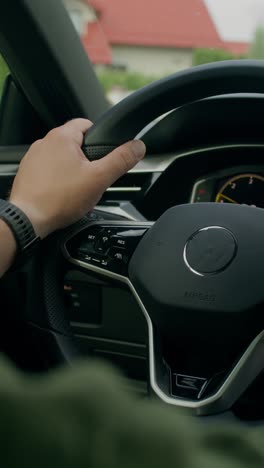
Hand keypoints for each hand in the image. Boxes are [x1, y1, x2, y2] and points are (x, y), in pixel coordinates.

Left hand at [9, 119, 145, 237]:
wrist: (29, 220)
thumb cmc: (58, 199)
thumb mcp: (99, 179)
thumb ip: (120, 160)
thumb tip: (137, 147)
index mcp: (62, 137)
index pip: (86, 124)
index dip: (100, 138)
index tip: (104, 153)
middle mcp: (44, 143)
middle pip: (75, 143)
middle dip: (87, 160)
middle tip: (92, 178)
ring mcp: (33, 158)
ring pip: (61, 159)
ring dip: (72, 170)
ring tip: (77, 190)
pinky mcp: (28, 173)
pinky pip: (49, 171)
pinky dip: (58, 180)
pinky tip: (63, 195)